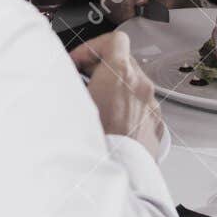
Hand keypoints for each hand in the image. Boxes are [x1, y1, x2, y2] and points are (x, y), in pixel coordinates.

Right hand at [69, 31, 165, 158]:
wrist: (118, 176)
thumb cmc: (96, 144)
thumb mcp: (72, 104)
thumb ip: (68, 83)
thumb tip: (61, 76)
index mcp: (121, 74)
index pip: (114, 40)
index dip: (92, 46)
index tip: (79, 61)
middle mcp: (141, 86)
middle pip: (123, 60)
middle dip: (101, 66)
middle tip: (83, 78)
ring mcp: (150, 106)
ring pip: (133, 84)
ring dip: (115, 87)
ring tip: (95, 103)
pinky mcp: (155, 125)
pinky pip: (141, 106)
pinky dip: (127, 106)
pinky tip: (111, 121)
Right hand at [95, 0, 183, 23]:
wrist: (157, 2)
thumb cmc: (165, 1)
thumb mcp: (171, 3)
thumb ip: (162, 7)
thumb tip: (151, 12)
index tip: (141, 3)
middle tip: (130, 17)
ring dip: (116, 4)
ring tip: (124, 19)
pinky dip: (108, 6)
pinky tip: (117, 16)